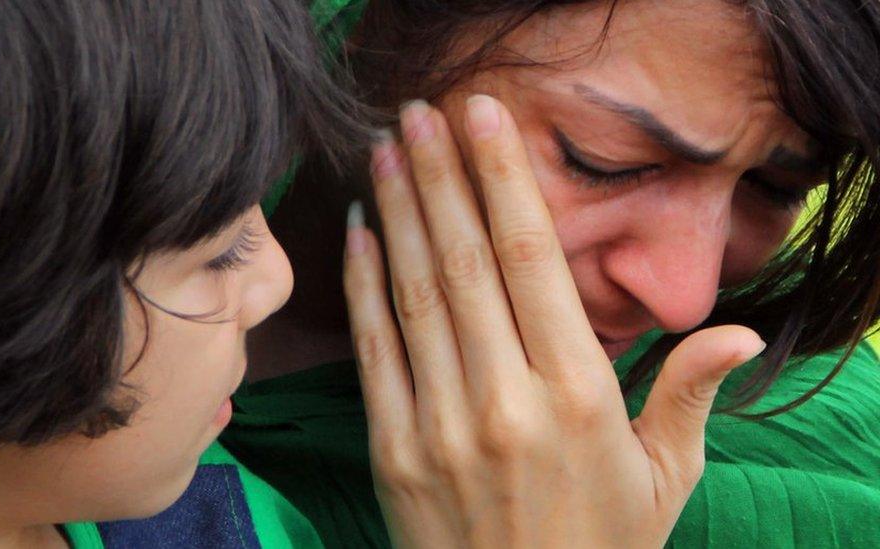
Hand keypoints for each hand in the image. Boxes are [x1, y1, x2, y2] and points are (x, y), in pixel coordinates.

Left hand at [342, 95, 765, 548]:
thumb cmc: (600, 548)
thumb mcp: (665, 477)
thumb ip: (690, 394)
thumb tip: (736, 330)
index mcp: (579, 394)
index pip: (533, 259)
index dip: (504, 179)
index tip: (484, 120)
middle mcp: (506, 399)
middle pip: (465, 260)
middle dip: (440, 176)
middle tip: (420, 113)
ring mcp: (441, 424)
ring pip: (416, 293)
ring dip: (398, 212)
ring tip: (385, 150)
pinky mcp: (393, 449)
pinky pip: (376, 349)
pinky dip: (364, 284)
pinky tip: (358, 231)